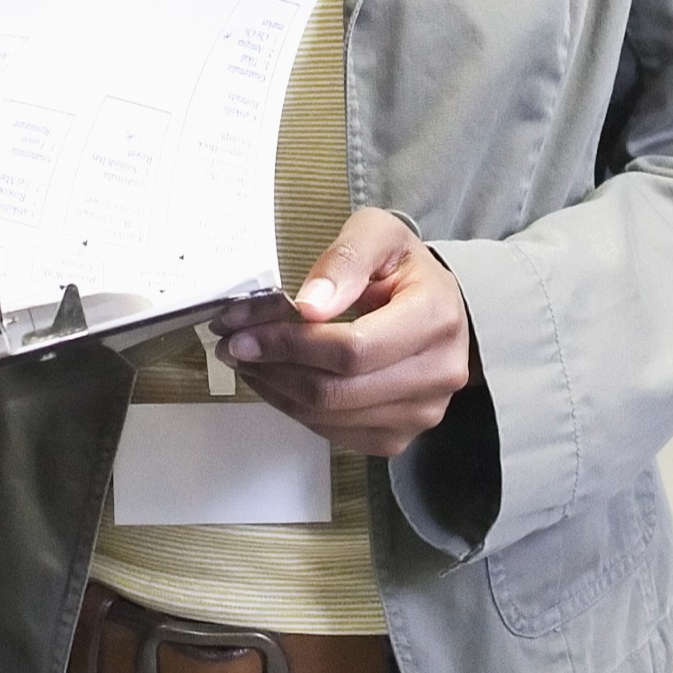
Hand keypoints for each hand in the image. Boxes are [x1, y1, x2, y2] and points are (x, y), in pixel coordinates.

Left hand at [213, 211, 476, 456]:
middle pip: (337, 391)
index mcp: (436, 318)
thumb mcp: (377, 235)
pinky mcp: (399, 437)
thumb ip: (344, 261)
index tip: (244, 331)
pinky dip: (294, 408)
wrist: (439, 308)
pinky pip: (333, 433)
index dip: (292, 344)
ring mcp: (421, 413)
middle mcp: (438, 374)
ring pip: (329, 417)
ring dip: (276, 389)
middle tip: (233, 345)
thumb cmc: (402, 268)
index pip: (355, 349)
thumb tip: (309, 306)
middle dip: (273, 368)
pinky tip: (276, 379)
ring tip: (248, 359)